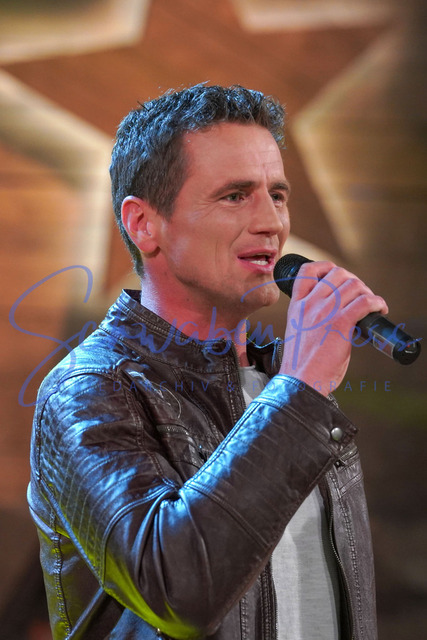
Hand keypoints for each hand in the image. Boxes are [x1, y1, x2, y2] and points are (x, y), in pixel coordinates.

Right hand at [279, 261, 387, 394]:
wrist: (300, 382)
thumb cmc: (301, 364)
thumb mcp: (298, 331)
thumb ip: (312, 317)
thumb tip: (339, 312)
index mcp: (296, 306)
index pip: (307, 271)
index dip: (326, 267)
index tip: (337, 276)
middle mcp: (309, 304)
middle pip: (337, 274)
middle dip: (353, 280)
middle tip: (360, 295)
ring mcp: (324, 312)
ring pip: (353, 285)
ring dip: (367, 292)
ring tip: (372, 305)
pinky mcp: (339, 324)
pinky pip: (364, 302)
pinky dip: (376, 302)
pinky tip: (379, 309)